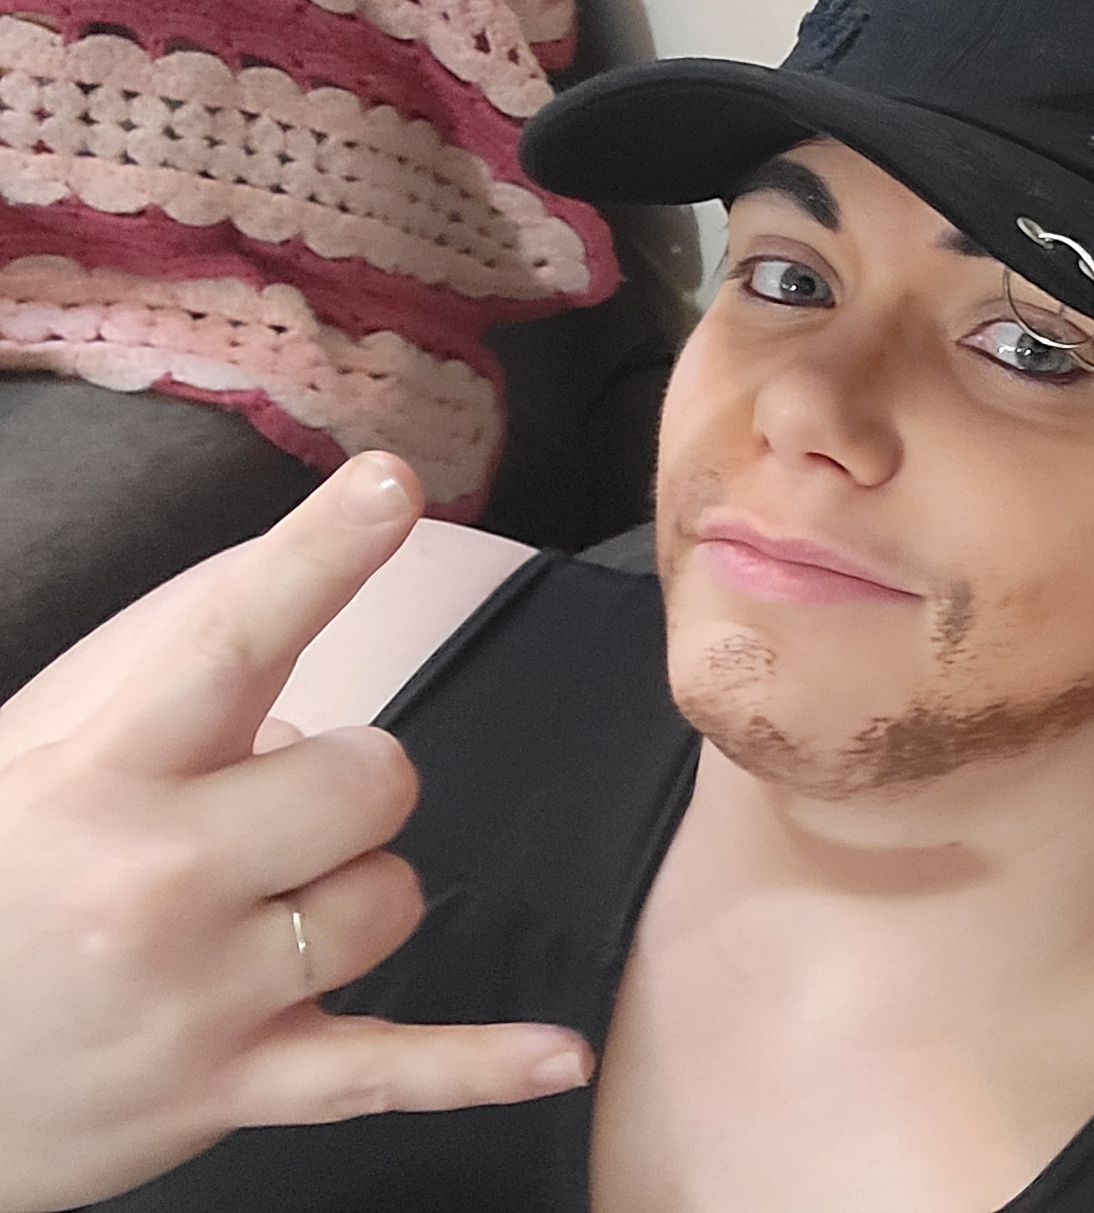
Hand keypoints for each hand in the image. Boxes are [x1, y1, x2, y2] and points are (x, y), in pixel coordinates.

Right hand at [0, 455, 592, 1211]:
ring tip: (261, 912)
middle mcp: (157, 881)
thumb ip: (160, 706)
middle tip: (276, 810)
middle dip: (353, 779)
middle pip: (372, 780)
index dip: (319, 556)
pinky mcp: (232, 1091)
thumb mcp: (30, 766)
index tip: (393, 484)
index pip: (231, 640)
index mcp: (101, 777)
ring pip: (389, 900)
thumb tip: (303, 712)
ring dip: (353, 893)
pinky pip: (386, 1071)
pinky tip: (560, 1057)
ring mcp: (201, 995)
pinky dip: (479, 1067)